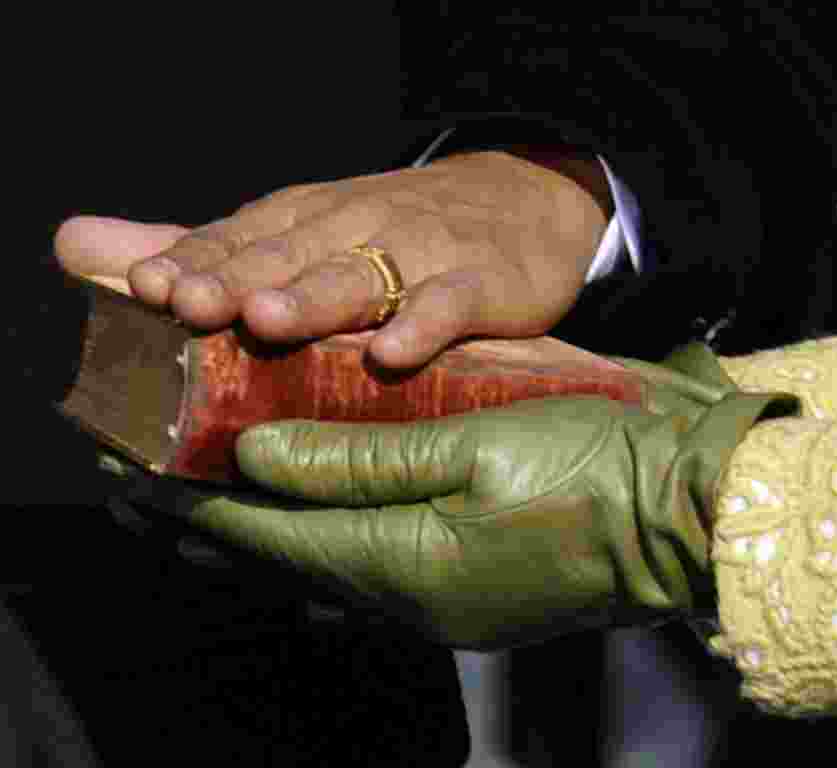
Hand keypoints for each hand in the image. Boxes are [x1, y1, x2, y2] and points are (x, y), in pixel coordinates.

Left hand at [55, 150, 608, 367]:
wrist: (519, 202)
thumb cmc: (399, 230)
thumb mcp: (301, 230)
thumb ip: (203, 248)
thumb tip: (76, 247)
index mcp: (306, 220)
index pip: (240, 238)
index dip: (194, 262)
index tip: (150, 289)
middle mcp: (355, 228)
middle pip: (290, 255)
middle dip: (238, 279)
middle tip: (190, 305)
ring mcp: (420, 254)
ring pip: (360, 275)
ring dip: (314, 298)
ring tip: (269, 321)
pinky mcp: (479, 282)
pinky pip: (448, 304)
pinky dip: (422, 323)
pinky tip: (391, 352)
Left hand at [125, 351, 793, 649]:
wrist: (690, 513)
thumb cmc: (595, 467)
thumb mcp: (476, 443)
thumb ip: (360, 455)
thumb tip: (261, 452)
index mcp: (408, 560)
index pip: (270, 537)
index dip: (197, 509)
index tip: (137, 483)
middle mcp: (415, 597)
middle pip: (287, 564)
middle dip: (213, 529)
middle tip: (149, 498)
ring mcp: (446, 605)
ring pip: (326, 571)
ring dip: (265, 538)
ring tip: (213, 511)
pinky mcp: (473, 595)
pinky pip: (372, 575)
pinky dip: (323, 545)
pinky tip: (312, 528)